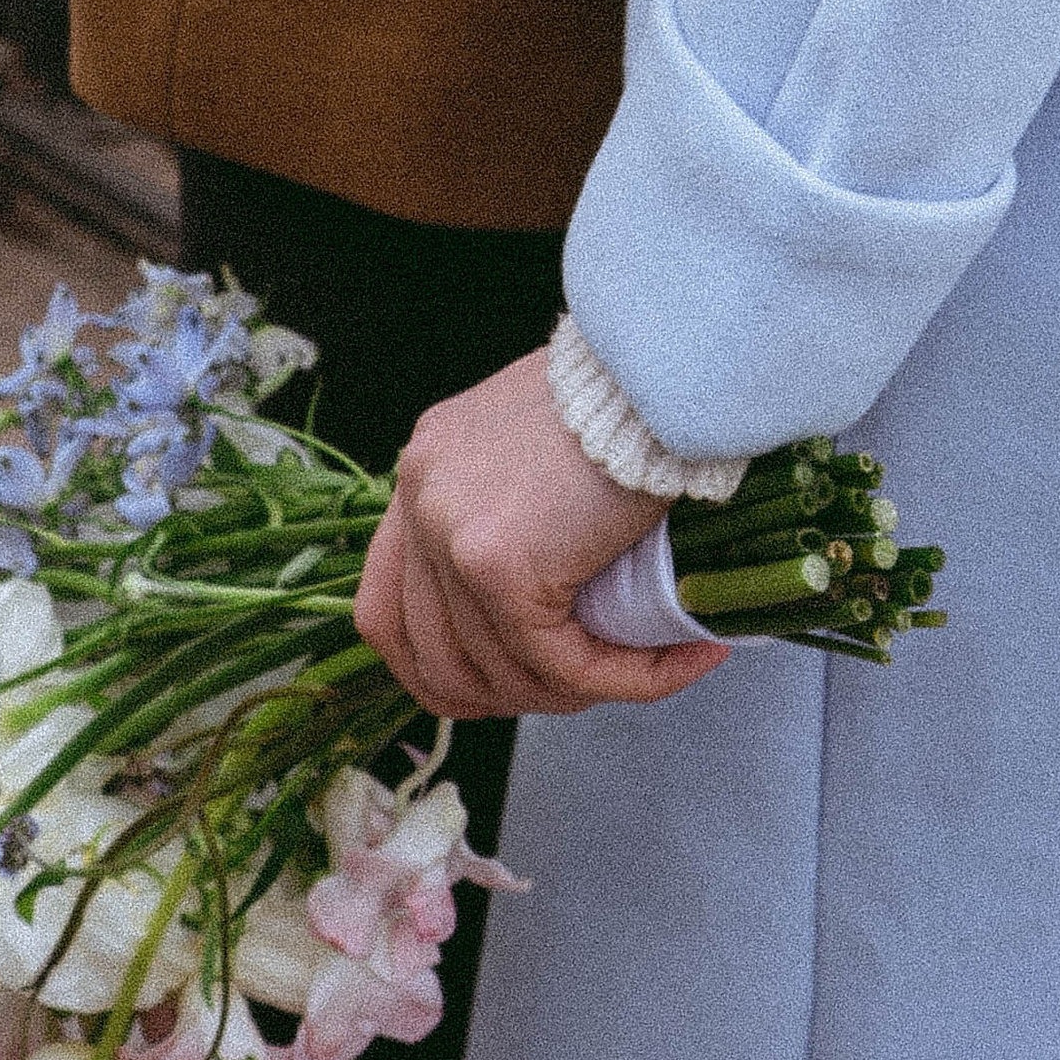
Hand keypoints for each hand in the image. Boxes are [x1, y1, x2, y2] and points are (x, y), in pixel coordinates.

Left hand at [355, 350, 730, 720]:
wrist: (666, 365)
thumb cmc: (630, 388)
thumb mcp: (544, 440)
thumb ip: (519, 502)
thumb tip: (545, 588)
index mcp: (426, 465)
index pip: (387, 604)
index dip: (438, 666)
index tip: (501, 683)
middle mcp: (420, 494)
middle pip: (428, 653)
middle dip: (509, 693)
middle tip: (584, 687)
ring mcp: (450, 532)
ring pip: (500, 670)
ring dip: (576, 690)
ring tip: (647, 669)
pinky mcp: (500, 567)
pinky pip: (557, 663)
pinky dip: (620, 680)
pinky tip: (672, 664)